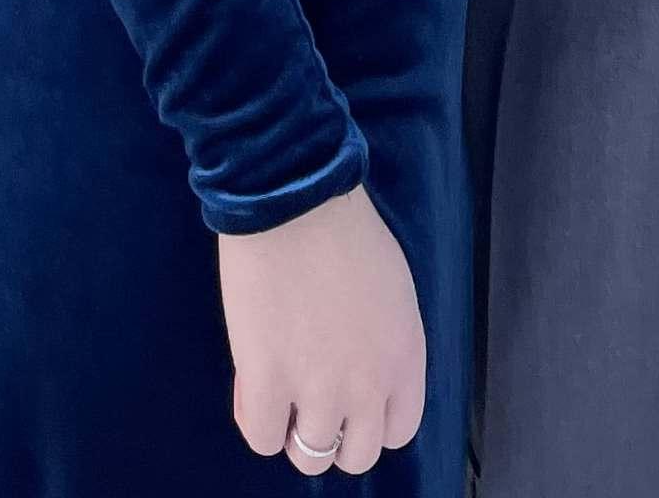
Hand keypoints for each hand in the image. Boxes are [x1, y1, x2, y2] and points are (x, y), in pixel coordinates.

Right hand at [218, 184, 425, 476]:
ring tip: (279, 389)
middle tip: (309, 396)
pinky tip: (253, 382)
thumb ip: (383, 342)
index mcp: (405, 357)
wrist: (295, 201)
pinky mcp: (268, 384)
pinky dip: (256, 419)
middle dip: (334, 431)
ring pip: (310, 457)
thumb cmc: (343, 228)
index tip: (348, 397)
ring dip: (293, 429)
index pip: (398, 430)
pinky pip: (262, 439)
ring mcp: (318, 390)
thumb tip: (359, 371)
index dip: (369, 418)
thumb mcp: (391, 292)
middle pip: (356, 455)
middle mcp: (369, 385)